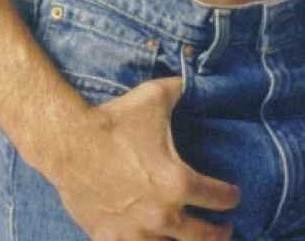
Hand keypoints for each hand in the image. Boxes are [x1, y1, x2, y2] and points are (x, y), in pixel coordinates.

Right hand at [48, 75, 240, 240]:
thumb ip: (182, 89)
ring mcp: (135, 231)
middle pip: (203, 236)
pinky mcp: (110, 238)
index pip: (218, 197)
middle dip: (218, 234)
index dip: (230, 197)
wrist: (70, 142)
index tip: (234, 196)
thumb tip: (197, 79)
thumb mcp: (155, 97)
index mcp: (178, 182)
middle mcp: (162, 214)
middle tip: (225, 229)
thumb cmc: (115, 120)